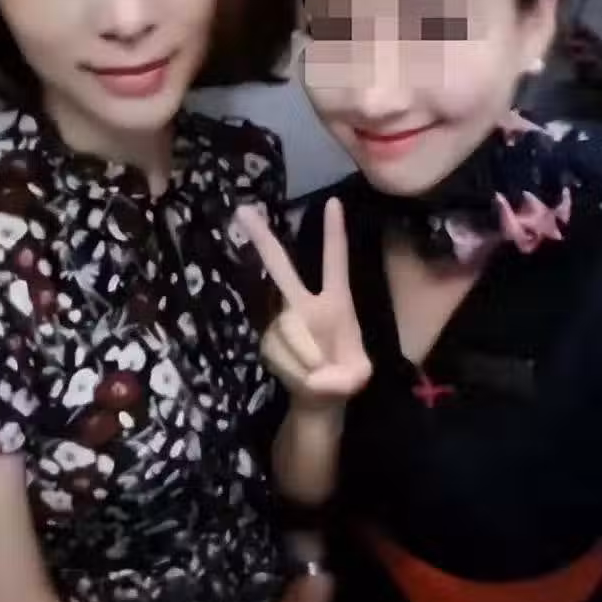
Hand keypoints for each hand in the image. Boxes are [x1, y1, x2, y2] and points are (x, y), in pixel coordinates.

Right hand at [237, 198, 371, 407]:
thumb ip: (347, 378)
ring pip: (286, 327)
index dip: (334, 234)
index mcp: (337, 301)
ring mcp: (282, 319)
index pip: (335, 262)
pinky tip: (299, 376)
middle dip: (262, 239)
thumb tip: (318, 376)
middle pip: (280, 267)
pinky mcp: (267, 338)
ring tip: (316, 373)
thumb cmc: (345, 376)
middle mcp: (305, 303)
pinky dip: (290, 367)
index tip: (333, 202)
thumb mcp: (358, 377)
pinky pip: (275, 349)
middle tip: (243, 211)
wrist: (319, 399)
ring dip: (303, 356)